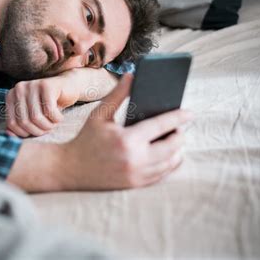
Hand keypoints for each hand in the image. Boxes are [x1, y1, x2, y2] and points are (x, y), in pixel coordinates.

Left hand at [5, 73, 79, 136]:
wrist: (68, 87)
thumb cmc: (49, 105)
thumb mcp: (31, 116)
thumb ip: (19, 125)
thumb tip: (9, 134)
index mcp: (11, 96)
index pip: (12, 123)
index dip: (25, 133)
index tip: (36, 131)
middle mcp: (19, 88)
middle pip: (24, 122)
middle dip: (38, 130)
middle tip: (48, 128)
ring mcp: (32, 85)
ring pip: (36, 117)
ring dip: (48, 126)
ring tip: (53, 123)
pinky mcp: (46, 85)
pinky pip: (49, 111)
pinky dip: (56, 119)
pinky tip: (59, 117)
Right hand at [58, 73, 191, 189]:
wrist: (70, 169)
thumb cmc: (86, 139)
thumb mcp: (99, 114)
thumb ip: (118, 95)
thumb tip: (132, 75)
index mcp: (127, 140)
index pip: (161, 126)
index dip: (178, 118)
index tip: (190, 113)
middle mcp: (135, 160)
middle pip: (172, 147)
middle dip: (180, 135)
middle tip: (180, 126)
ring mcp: (137, 175)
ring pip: (170, 163)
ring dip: (177, 150)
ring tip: (176, 139)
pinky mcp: (135, 185)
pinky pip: (162, 175)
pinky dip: (169, 164)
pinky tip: (169, 156)